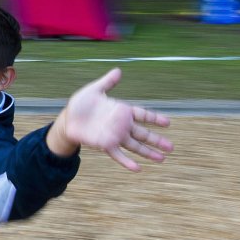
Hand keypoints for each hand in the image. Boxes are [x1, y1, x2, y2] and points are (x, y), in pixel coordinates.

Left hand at [52, 68, 173, 171]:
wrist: (68, 120)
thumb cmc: (80, 104)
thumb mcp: (94, 90)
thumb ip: (107, 82)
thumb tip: (118, 70)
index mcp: (122, 111)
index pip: (143, 114)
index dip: (155, 118)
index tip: (168, 123)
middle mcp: (121, 125)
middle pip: (143, 134)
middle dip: (157, 140)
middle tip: (171, 147)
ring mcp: (115, 136)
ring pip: (136, 146)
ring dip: (148, 153)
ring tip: (162, 159)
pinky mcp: (106, 145)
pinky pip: (119, 155)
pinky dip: (127, 162)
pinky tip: (138, 168)